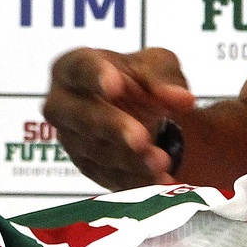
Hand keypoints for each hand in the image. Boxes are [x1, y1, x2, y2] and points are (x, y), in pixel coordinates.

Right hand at [42, 47, 197, 190]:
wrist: (142, 113)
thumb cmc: (139, 80)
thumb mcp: (157, 66)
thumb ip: (166, 79)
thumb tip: (183, 99)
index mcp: (72, 68)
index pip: (79, 69)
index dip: (95, 77)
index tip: (116, 86)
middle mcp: (63, 105)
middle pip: (81, 116)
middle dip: (112, 127)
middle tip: (141, 137)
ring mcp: (71, 140)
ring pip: (97, 151)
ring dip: (130, 158)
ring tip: (162, 161)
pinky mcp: (87, 167)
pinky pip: (109, 176)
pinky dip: (137, 179)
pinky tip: (161, 179)